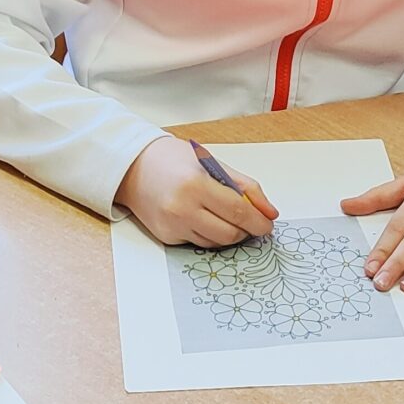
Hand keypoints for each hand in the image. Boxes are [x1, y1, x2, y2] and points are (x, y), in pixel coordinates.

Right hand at [118, 135, 277, 246]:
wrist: (133, 167)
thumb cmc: (173, 160)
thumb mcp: (213, 163)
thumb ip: (245, 187)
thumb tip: (269, 212)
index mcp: (196, 185)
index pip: (238, 211)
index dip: (258, 222)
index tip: (267, 225)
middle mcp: (182, 209)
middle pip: (229, 234)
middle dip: (246, 231)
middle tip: (250, 222)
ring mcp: (172, 225)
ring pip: (215, 243)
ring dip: (228, 234)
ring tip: (225, 216)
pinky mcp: (166, 236)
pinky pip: (198, 243)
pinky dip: (208, 234)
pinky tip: (204, 218)